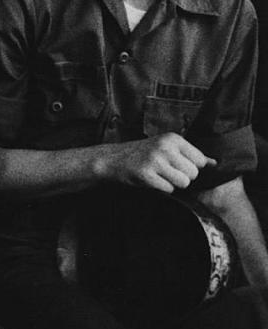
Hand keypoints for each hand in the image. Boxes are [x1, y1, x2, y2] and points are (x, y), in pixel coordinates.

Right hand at [98, 134, 215, 193]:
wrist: (113, 159)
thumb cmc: (143, 154)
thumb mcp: (167, 148)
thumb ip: (190, 155)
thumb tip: (215, 163)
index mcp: (173, 138)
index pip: (200, 161)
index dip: (191, 168)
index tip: (177, 166)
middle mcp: (165, 147)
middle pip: (193, 173)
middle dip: (183, 177)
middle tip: (166, 173)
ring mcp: (155, 160)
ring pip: (184, 183)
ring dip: (174, 184)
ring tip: (161, 177)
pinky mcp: (146, 175)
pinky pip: (168, 189)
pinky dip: (162, 189)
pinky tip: (152, 181)